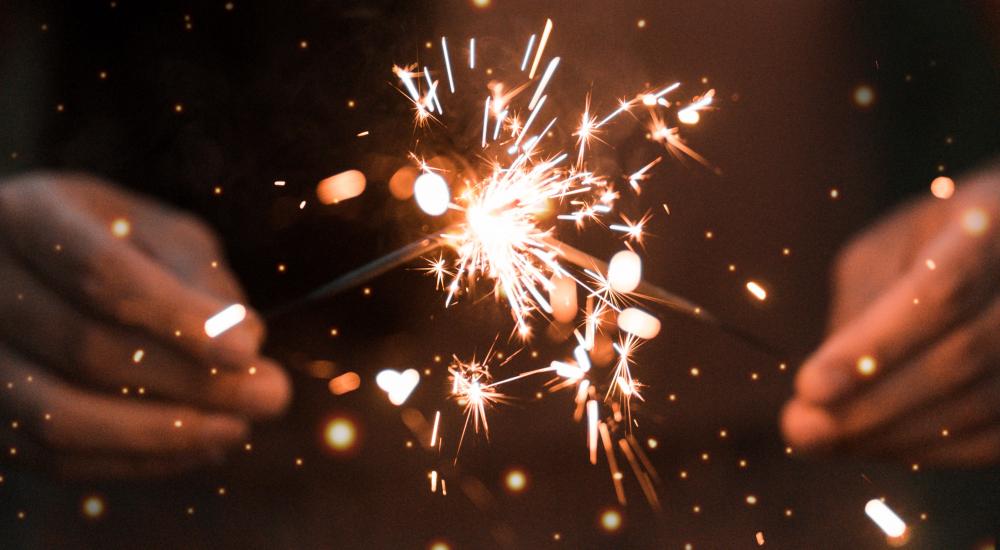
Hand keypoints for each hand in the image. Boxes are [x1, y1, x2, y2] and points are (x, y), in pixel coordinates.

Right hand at [0, 172, 289, 477]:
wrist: (13, 269)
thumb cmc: (103, 240)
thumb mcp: (153, 230)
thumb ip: (199, 274)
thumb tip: (246, 342)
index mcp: (26, 217)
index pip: (102, 275)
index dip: (178, 319)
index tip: (247, 353)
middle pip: (87, 349)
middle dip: (192, 382)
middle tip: (271, 397)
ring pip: (59, 415)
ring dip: (162, 434)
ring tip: (237, 430)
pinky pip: (49, 456)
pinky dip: (130, 460)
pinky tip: (195, 449)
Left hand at [782, 165, 999, 466]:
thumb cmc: (940, 243)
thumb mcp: (891, 247)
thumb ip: (863, 301)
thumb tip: (828, 386)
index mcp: (994, 225)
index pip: (941, 293)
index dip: (875, 347)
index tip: (809, 387)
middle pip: (958, 360)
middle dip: (868, 405)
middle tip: (800, 429)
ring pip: (977, 407)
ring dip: (890, 435)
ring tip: (822, 439)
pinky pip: (992, 439)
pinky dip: (926, 448)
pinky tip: (871, 444)